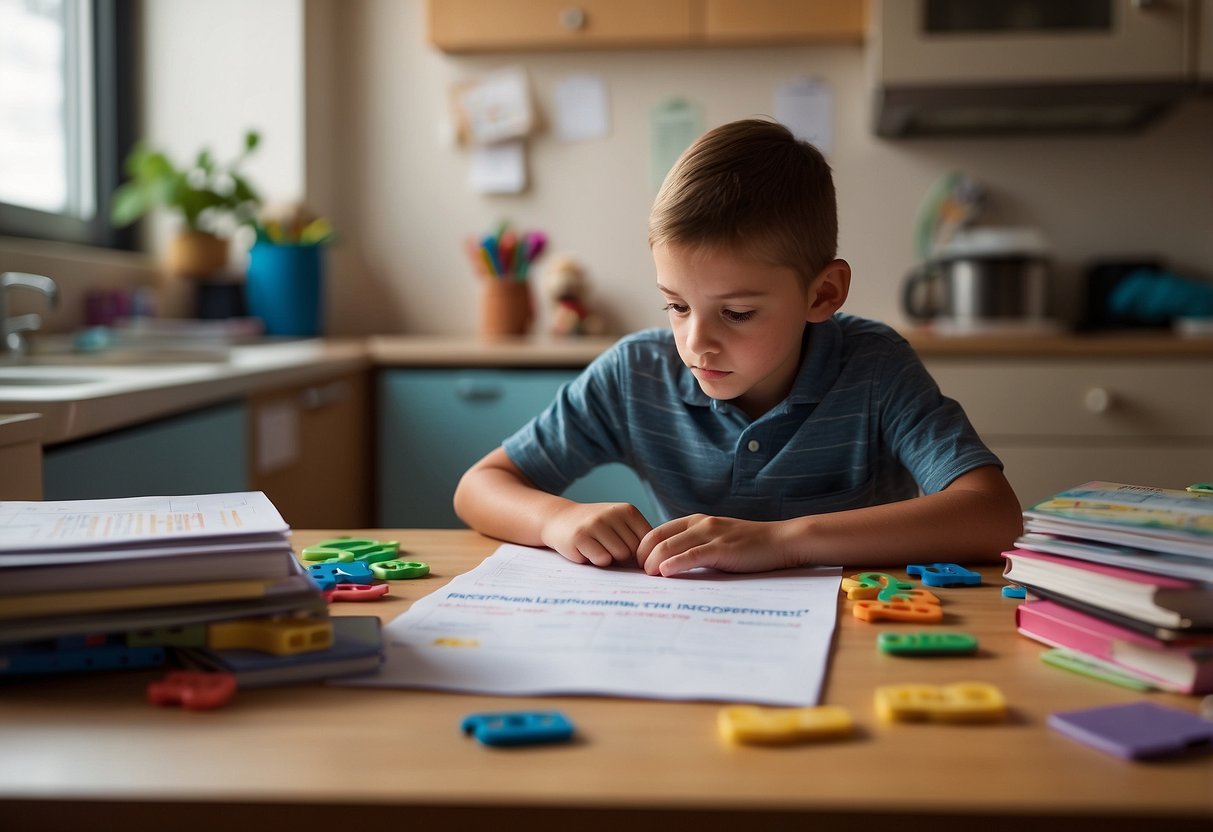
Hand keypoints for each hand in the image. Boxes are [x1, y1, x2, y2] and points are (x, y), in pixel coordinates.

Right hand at [540, 502, 652, 566]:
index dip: (640, 553)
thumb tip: (652, 565)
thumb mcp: (620, 525)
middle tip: (607, 548)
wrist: (559, 519)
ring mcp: (596, 524)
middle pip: (634, 550)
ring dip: (610, 559)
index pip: (649, 541)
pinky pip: (602, 560)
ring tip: (598, 548)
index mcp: (627, 510)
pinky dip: (596, 561)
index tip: (627, 552)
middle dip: (624, 557)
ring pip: (620, 556)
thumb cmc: (596, 528)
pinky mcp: (580, 537)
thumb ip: (638, 540)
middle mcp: (612, 514)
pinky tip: (586, 550)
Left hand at [637, 514, 798, 576]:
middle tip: (638, 574)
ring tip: (647, 576)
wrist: (781, 541)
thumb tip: (670, 565)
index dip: (641, 548)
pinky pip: (692, 555)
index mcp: (696, 521)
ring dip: (653, 562)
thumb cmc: (750, 546)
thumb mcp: (717, 541)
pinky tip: (664, 573)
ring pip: (670, 546)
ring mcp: (711, 535)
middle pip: (657, 538)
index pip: (656, 531)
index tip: (637, 566)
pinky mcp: (722, 549)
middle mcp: (700, 524)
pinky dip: (674, 564)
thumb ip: (695, 547)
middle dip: (642, 556)